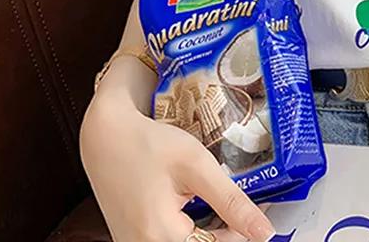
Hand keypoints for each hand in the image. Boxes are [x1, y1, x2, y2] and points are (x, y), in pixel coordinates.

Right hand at [80, 93, 275, 241]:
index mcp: (161, 238)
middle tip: (243, 207)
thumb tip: (263, 231)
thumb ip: (231, 202)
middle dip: (226, 231)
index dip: (242, 231)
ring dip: (209, 230)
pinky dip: (190, 229)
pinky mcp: (133, 239)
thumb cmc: (148, 145)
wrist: (105, 137)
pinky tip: (199, 207)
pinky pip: (170, 240)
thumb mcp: (196, 166)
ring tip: (222, 205)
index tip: (259, 214)